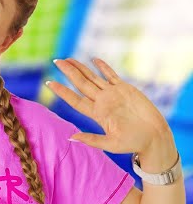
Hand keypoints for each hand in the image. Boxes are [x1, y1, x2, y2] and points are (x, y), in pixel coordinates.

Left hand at [47, 58, 175, 165]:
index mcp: (97, 114)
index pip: (75, 100)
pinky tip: (94, 60)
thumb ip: (91, 140)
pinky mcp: (126, 89)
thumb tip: (71, 137)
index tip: (49, 83)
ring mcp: (113, 94)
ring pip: (93, 78)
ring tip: (68, 59)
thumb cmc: (133, 143)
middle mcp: (102, 102)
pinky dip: (103, 67)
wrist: (154, 136)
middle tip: (57, 61)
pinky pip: (112, 76)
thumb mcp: (110, 144)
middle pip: (81, 84)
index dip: (62, 91)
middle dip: (69, 72)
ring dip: (81, 68)